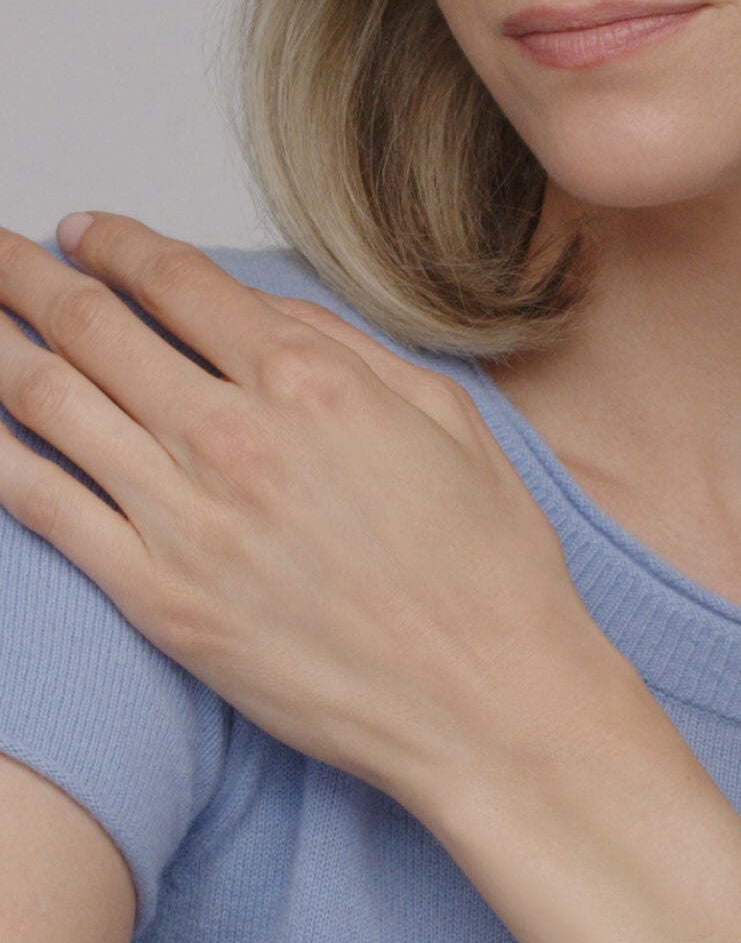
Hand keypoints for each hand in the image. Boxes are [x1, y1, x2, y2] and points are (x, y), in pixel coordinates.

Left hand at [0, 215, 624, 812]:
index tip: (87, 235)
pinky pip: (41, 506)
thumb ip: (355, 354)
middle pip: (89, 323)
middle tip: (1, 258)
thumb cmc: (490, 577)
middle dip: (27, 275)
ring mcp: (188, 522)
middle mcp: (237, 439)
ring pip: (45, 400)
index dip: (115, 243)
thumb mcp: (454, 427)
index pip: (176, 280)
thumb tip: (268, 314)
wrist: (490, 707)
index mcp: (314, 385)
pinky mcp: (161, 604)